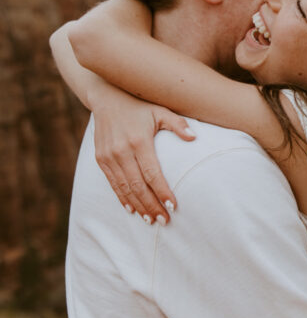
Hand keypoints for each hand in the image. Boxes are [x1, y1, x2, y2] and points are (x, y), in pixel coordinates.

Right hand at [92, 87, 195, 223]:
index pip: (152, 173)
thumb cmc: (140, 105)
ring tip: (151, 220)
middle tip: (164, 221)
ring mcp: (108, 156)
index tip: (173, 206)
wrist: (106, 96)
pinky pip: (112, 183)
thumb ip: (178, 124)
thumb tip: (194, 138)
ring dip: (138, 206)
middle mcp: (121, 150)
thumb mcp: (160, 110)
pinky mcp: (100, 159)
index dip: (162, 191)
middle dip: (151, 206)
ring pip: (124, 188)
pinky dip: (122, 198)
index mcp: (139, 140)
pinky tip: (132, 210)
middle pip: (138, 186)